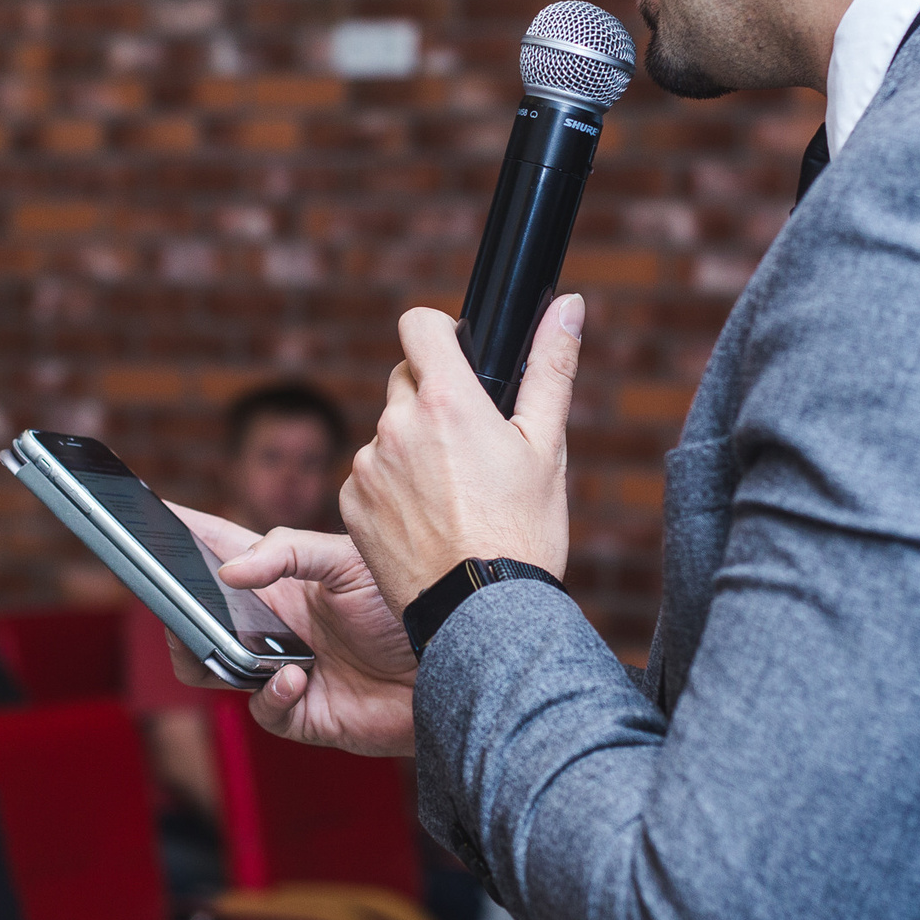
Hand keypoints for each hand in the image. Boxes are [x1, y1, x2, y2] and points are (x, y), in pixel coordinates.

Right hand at [165, 506, 419, 756]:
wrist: (458, 658)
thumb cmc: (409, 603)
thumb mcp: (349, 560)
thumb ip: (289, 552)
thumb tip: (229, 572)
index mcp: (283, 580)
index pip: (220, 552)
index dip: (183, 533)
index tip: (144, 513)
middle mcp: (276, 625)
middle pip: (200, 617)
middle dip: (176, 609)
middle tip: (170, 599)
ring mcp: (284, 669)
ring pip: (213, 668)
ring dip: (207, 656)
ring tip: (220, 644)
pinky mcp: (303, 713)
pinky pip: (265, 710)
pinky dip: (273, 694)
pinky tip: (296, 676)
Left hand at [342, 294, 582, 610]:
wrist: (483, 613)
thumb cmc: (523, 532)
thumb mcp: (547, 446)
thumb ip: (552, 367)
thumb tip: (568, 306)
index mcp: (448, 400)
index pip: (417, 324)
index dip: (437, 333)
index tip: (453, 354)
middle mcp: (397, 425)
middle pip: (404, 380)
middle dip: (432, 399)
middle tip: (470, 446)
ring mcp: (369, 466)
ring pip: (388, 433)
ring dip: (412, 449)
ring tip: (454, 497)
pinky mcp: (350, 505)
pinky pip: (369, 478)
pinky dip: (392, 490)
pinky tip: (428, 522)